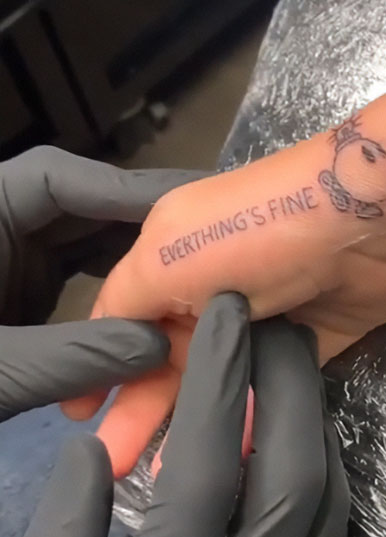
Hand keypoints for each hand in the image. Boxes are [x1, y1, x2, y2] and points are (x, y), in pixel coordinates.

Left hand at [0, 147, 205, 420]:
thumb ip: (73, 356)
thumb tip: (163, 349)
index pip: (60, 180)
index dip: (129, 190)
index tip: (191, 209)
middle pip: (83, 207)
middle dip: (143, 228)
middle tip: (214, 242)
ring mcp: (7, 256)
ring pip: (85, 243)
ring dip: (136, 262)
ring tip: (199, 275)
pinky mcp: (17, 291)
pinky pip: (77, 279)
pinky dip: (115, 295)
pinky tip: (159, 309)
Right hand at [1, 295, 348, 536]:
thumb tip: (93, 450)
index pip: (211, 466)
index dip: (219, 380)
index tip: (222, 314)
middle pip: (295, 468)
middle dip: (289, 379)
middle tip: (272, 314)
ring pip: (327, 496)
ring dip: (314, 415)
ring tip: (285, 358)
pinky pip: (331, 529)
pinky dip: (322, 467)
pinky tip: (299, 435)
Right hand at [64, 138, 385, 471]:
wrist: (368, 221)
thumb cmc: (255, 232)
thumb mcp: (166, 254)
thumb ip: (125, 300)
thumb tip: (104, 344)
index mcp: (172, 258)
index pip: (125, 321)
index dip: (101, 368)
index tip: (76, 419)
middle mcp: (212, 289)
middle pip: (166, 361)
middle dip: (136, 412)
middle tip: (112, 468)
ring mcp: (263, 317)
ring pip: (217, 383)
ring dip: (190, 428)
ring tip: (164, 483)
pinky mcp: (310, 343)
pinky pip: (270, 393)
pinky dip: (248, 425)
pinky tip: (226, 466)